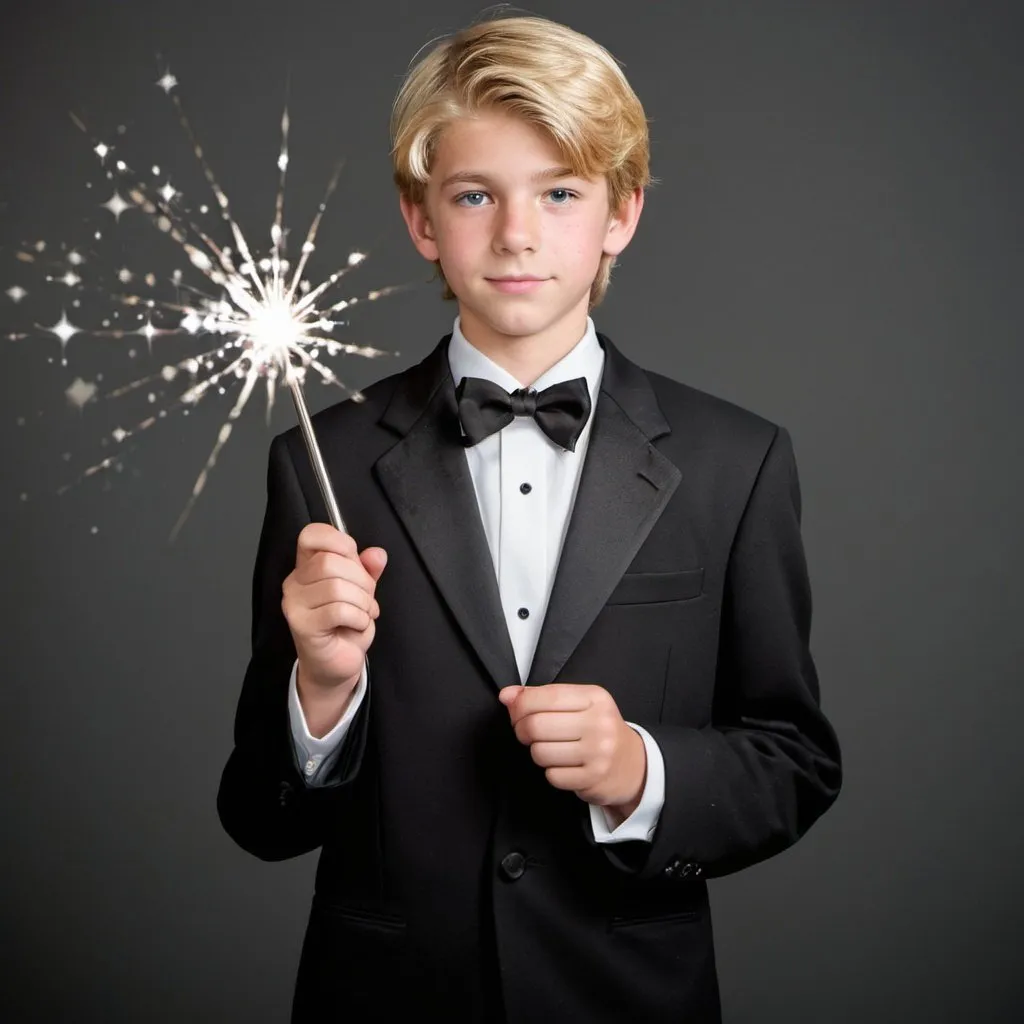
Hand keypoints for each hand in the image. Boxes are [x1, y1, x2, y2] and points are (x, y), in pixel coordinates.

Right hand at [282, 523, 386, 691]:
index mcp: (306, 566)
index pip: (311, 534)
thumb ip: (368, 569)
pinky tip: (357, 625)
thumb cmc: (345, 625)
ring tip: (363, 614)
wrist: (335, 665)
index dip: (339, 541)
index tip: (356, 562)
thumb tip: (377, 554)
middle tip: (367, 599)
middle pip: (331, 562)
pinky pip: (338, 610)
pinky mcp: (301, 626)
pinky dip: (358, 618)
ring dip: (362, 603)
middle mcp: (295, 582)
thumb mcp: (362, 591)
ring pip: (336, 587)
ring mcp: (294, 604)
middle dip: (362, 581)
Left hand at [498, 683, 646, 815]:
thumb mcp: (578, 704)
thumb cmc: (597, 730)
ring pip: (540, 752)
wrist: (633, 764)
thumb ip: (541, 696)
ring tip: (550, 749)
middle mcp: (599, 723)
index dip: (521, 704)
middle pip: (537, 725)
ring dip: (537, 752)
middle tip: (527, 733)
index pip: (546, 696)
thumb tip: (506, 695)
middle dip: (522, 730)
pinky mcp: (593, 778)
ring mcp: (598, 752)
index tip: (515, 711)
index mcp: (595, 698)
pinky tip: (564, 765)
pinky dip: (551, 771)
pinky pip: (552, 775)